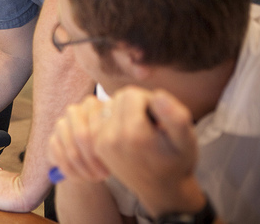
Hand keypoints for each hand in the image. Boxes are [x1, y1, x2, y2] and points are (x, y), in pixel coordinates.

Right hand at [48, 95, 110, 181]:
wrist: (92, 158)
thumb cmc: (109, 147)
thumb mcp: (115, 141)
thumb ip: (114, 139)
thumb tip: (116, 151)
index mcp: (92, 105)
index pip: (97, 126)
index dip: (104, 148)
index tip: (113, 165)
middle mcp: (74, 111)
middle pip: (81, 136)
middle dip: (93, 160)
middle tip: (103, 176)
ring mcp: (61, 124)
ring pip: (71, 150)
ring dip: (83, 169)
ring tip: (94, 178)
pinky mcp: (52, 140)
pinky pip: (60, 158)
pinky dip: (71, 172)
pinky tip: (80, 178)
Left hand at [94, 87, 200, 216]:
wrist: (162, 190)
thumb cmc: (177, 162)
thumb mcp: (187, 140)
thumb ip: (175, 116)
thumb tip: (157, 95)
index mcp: (134, 134)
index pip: (132, 94)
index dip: (149, 100)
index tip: (159, 117)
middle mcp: (112, 138)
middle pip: (118, 98)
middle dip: (136, 104)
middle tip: (151, 124)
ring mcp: (101, 143)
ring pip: (109, 105)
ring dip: (124, 111)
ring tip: (141, 129)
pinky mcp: (97, 146)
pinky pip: (100, 118)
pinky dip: (114, 119)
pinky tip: (128, 132)